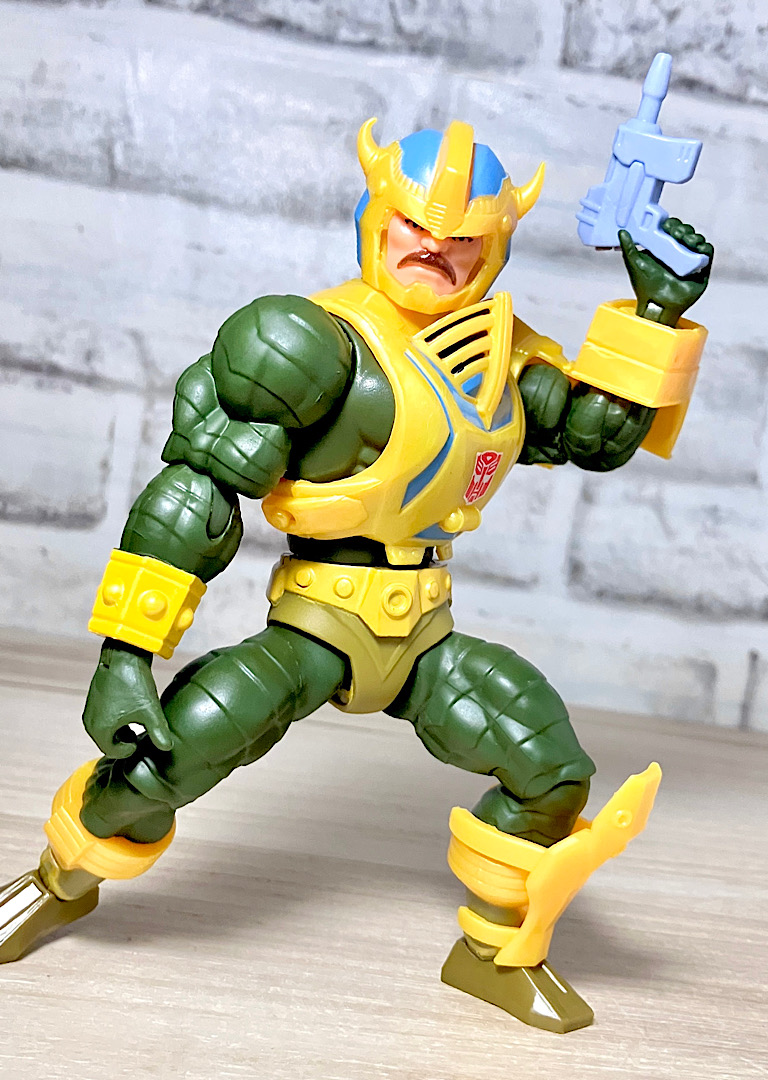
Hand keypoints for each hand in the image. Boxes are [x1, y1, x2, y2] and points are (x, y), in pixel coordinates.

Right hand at [82, 640, 173, 757]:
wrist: (122, 654)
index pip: (113, 752)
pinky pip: (102, 719)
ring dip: (120, 731)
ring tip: (137, 723)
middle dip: (124, 741)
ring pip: (105, 731)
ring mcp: (90, 710)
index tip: (141, 740)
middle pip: (108, 742)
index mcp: (100, 729)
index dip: (129, 749)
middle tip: (141, 734)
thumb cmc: (134, 682)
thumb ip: (158, 732)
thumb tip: (167, 747)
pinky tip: (130, 712)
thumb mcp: (150, 710)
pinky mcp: (93, 700)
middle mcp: (90, 722)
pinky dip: (115, 721)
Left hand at [619, 218, 712, 326]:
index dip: (671, 224)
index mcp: (664, 248)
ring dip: (693, 236)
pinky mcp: (702, 270)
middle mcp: (679, 253)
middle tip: (676, 233)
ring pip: (698, 241)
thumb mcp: (634, 264)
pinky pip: (707, 254)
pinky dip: (705, 247)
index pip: (672, 229)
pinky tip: (698, 246)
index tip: (666, 224)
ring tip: (686, 240)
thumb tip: (622, 232)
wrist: (657, 305)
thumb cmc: (645, 286)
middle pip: (686, 233)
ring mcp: (691, 260)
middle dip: (683, 229)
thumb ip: (628, 247)